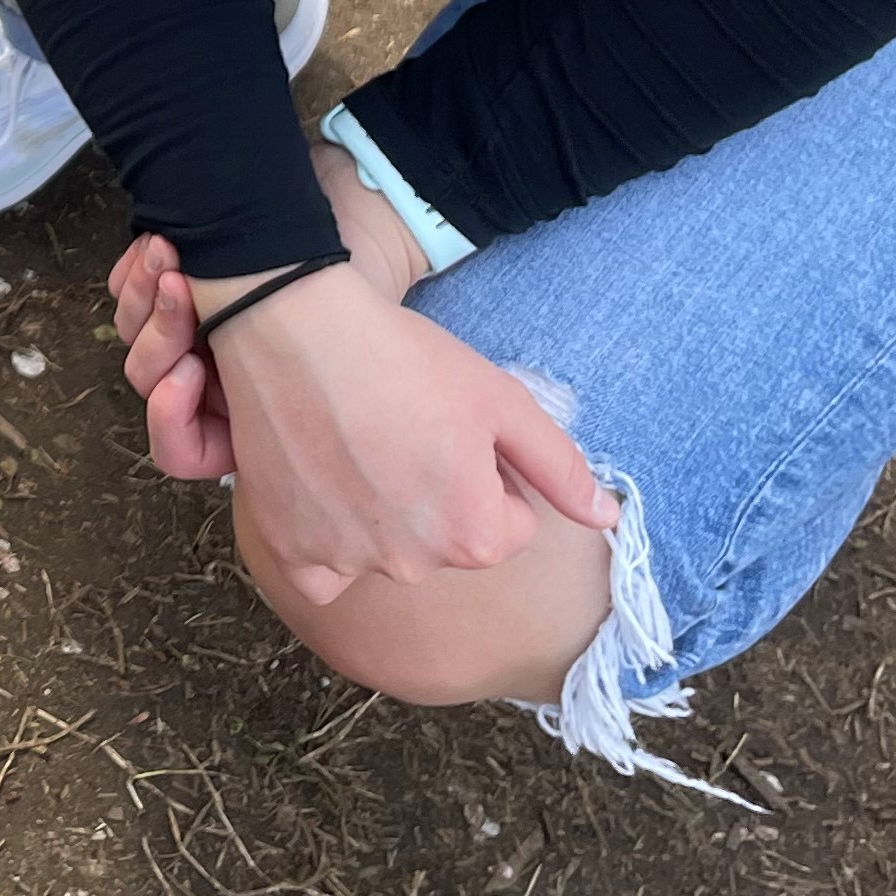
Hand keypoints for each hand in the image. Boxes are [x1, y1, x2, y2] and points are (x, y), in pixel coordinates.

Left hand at [110, 144, 423, 482]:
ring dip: (146, 295)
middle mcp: (209, 388)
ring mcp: (186, 339)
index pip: (181, 450)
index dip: (170, 420)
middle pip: (149, 381)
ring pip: (133, 335)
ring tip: (170, 253)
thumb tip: (333, 482)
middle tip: (179, 289)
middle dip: (157, 336)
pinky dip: (136, 270)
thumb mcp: (377, 398)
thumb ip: (355, 454)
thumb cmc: (370, 342)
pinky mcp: (167, 290)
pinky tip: (161, 245)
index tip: (191, 373)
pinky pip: (123, 292)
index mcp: (243, 428)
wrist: (356, 262)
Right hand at [193, 263, 618, 607]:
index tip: (451, 431)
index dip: (486, 474)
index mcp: (476, 534)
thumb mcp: (500, 399)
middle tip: (400, 431)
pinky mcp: (288, 549)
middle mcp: (414, 565)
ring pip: (384, 552)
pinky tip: (320, 488)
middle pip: (444, 543)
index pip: (507, 526)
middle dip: (434, 499)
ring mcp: (346, 561)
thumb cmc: (402, 356)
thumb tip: (607, 517)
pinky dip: (324, 542)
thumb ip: (560, 467)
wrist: (293, 325)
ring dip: (378, 516)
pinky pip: (321, 570)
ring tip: (354, 444)